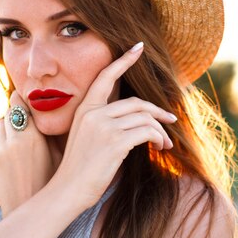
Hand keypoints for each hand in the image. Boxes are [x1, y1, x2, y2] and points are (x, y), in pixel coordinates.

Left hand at [0, 91, 55, 216]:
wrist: (28, 210)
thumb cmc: (53, 182)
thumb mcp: (60, 155)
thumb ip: (53, 132)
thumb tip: (52, 113)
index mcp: (33, 137)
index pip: (22, 103)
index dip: (25, 98)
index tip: (31, 97)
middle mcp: (14, 140)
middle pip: (11, 109)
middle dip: (18, 109)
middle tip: (28, 111)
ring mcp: (0, 149)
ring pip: (3, 122)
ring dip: (11, 123)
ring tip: (24, 133)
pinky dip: (6, 139)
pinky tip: (18, 152)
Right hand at [55, 43, 176, 207]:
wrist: (67, 190)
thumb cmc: (79, 168)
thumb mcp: (87, 138)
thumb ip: (105, 123)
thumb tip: (136, 120)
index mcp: (85, 109)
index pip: (105, 77)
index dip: (124, 60)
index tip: (139, 47)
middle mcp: (94, 113)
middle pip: (137, 102)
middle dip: (158, 111)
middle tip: (171, 119)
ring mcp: (104, 127)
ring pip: (145, 118)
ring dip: (161, 131)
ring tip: (164, 145)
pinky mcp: (115, 142)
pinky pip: (147, 132)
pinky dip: (158, 138)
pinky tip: (160, 148)